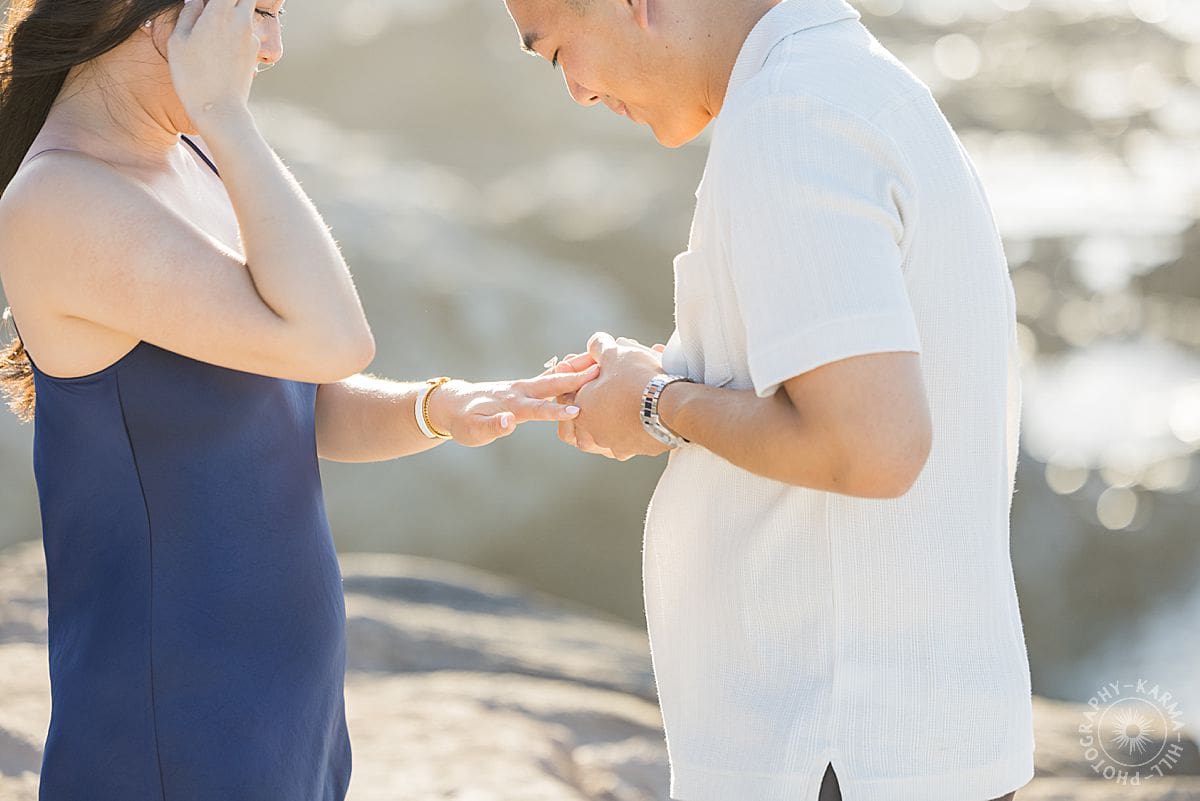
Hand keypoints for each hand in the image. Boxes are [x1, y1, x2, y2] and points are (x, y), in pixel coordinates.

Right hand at [169, 0, 259, 127]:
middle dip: (231, 0)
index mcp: (220, 12)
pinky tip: (218, 52)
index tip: (203, 5)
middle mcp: (241, 22)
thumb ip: (189, 14)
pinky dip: (234, 35)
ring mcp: (251, 38)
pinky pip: (245, 34)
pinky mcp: (254, 53)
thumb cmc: (192, 75)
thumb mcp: (178, 40)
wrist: (219, 109)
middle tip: (212, 12)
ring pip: (246, 15)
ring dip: (232, 16)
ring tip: (210, 33)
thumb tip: (197, 1)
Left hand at [425, 365, 599, 447]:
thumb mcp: (473, 430)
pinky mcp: (526, 388)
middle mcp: (520, 392)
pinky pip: (550, 378)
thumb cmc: (464, 421)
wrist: (454, 403)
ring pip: (553, 378)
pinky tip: (583, 368)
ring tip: (598, 362)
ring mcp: (524, 388)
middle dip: (574, 379)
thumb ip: (492, 426)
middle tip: (598, 370)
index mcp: (511, 405)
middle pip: (551, 385)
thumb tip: (509, 422)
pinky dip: (566, 372)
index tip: (576, 410)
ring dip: (574, 370)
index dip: (556, 412)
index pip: (537, 409)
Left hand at [558, 333, 670, 460]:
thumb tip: (595, 343)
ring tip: (618, 405)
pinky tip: (635, 417)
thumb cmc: (637, 379)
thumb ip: (599, 346)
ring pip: (600, 435)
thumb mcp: (615, 353)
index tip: (592, 370)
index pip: (566, 396)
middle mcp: (590, 433)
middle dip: (588, 404)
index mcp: (579, 410)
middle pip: (580, 419)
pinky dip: (626, 431)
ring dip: (605, 422)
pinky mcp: (632, 451)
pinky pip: (623, 442)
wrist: (671, 407)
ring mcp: (611, 445)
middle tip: (602, 390)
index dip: (578, 378)